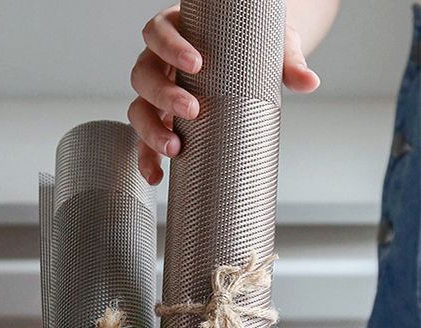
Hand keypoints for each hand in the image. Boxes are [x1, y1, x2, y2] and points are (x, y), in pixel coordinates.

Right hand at [128, 4, 320, 184]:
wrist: (250, 57)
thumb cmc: (253, 43)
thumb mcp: (271, 43)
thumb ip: (288, 61)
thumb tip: (309, 82)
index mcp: (177, 32)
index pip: (158, 33)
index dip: (169, 46)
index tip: (196, 63)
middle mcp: (159, 62)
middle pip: (143, 74)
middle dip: (163, 94)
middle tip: (193, 110)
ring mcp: (157, 93)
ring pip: (138, 108)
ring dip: (151, 130)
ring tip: (175, 148)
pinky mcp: (160, 120)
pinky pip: (143, 139)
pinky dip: (147, 158)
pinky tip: (157, 175)